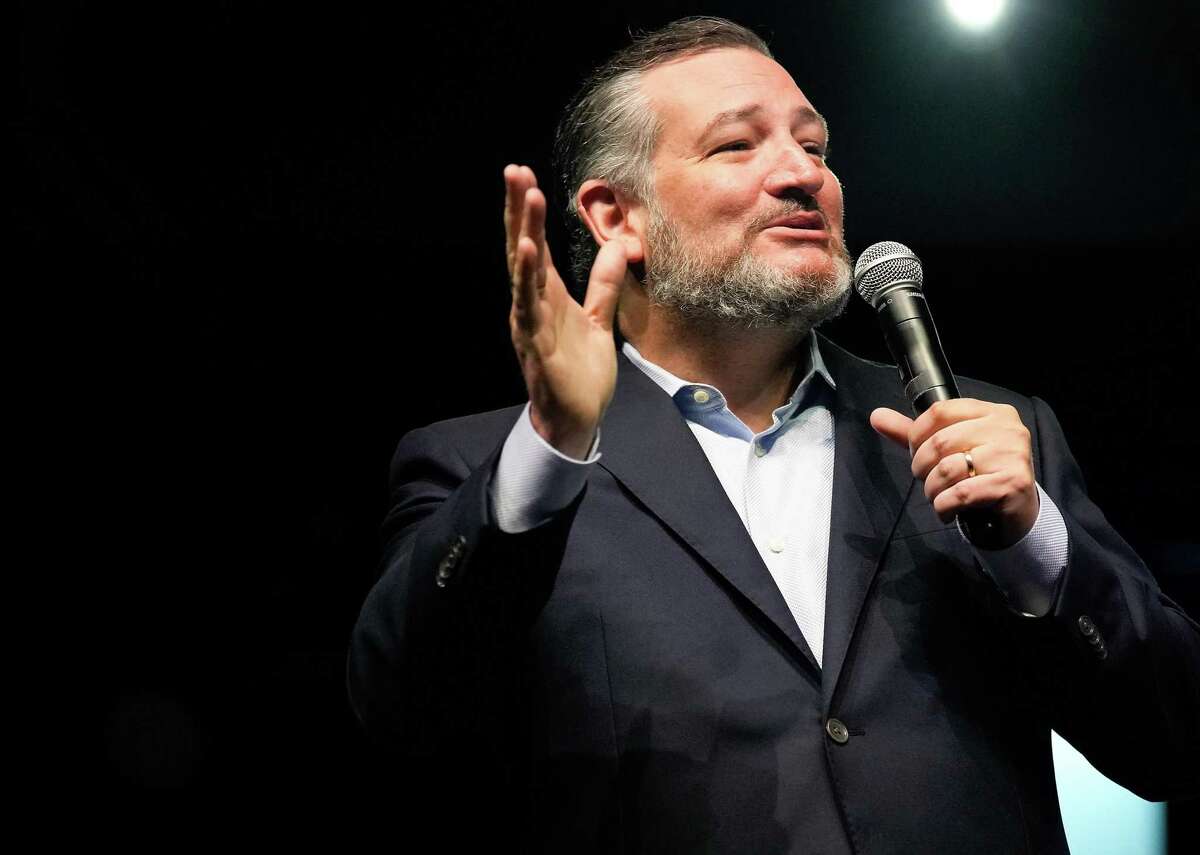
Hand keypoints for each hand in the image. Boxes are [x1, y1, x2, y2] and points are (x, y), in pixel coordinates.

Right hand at [504, 164, 624, 458]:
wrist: (577, 420)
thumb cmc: (581, 373)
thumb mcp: (598, 320)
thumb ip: (603, 285)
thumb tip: (617, 247)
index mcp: (546, 296)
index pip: (536, 245)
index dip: (531, 212)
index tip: (525, 176)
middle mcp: (532, 303)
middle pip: (522, 247)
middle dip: (517, 209)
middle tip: (514, 170)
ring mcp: (530, 321)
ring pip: (523, 269)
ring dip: (523, 230)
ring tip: (523, 195)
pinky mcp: (535, 342)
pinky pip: (529, 304)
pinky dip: (527, 276)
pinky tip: (527, 249)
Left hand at [870, 400, 1038, 547]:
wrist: (1016, 513)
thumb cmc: (980, 476)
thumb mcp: (947, 450)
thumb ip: (913, 433)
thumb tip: (877, 415)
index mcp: (992, 412)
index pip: (940, 411)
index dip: (917, 435)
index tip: (916, 453)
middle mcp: (1006, 429)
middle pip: (940, 441)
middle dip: (921, 467)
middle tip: (926, 480)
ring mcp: (1013, 455)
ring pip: (948, 469)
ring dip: (932, 490)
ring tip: (937, 497)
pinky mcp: (1013, 483)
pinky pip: (961, 493)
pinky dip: (944, 506)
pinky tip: (947, 511)